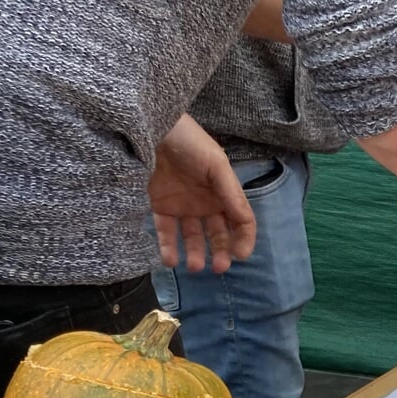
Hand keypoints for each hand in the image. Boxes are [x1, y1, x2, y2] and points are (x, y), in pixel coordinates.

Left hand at [152, 115, 257, 273]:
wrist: (150, 129)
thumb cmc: (188, 142)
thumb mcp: (216, 164)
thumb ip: (231, 194)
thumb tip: (246, 223)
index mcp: (224, 191)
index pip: (240, 220)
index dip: (244, 238)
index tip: (239, 255)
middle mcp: (205, 201)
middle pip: (217, 233)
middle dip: (220, 252)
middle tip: (218, 268)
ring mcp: (182, 205)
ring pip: (192, 237)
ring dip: (195, 253)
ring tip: (194, 267)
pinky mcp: (158, 206)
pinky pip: (164, 232)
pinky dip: (168, 248)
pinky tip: (171, 260)